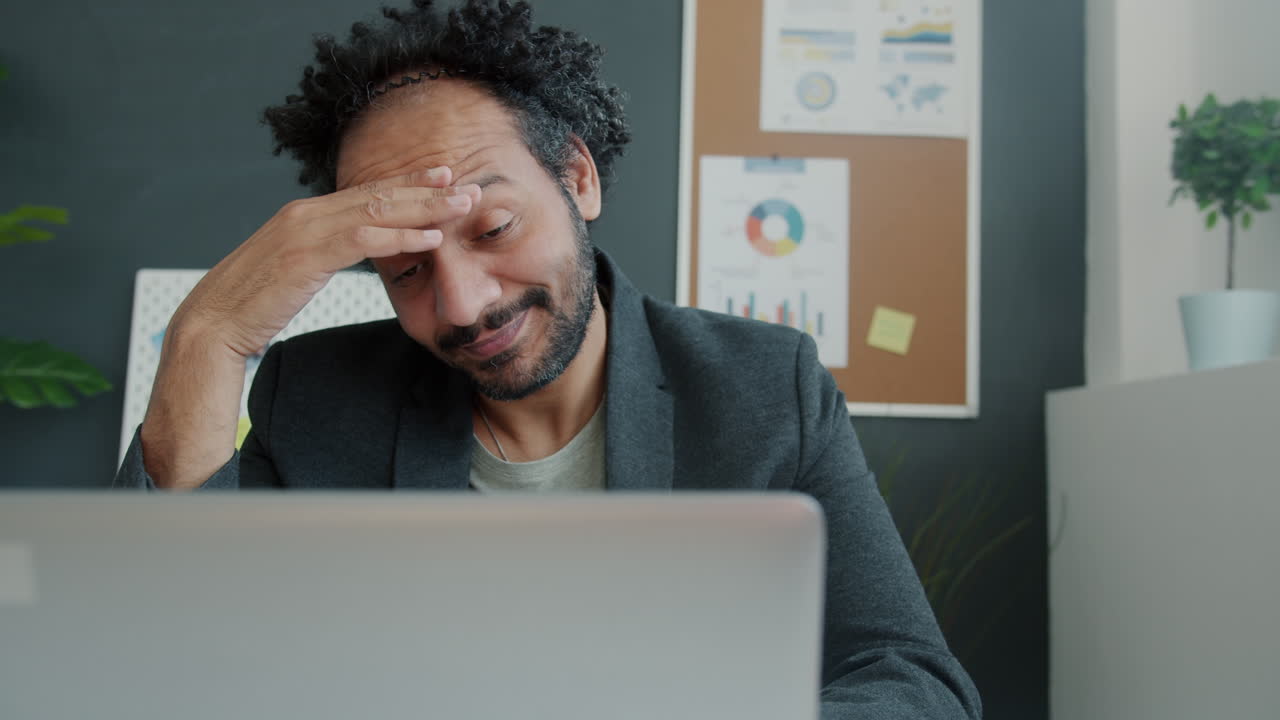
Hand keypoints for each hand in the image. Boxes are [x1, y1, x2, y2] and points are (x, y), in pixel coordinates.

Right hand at [171, 165, 478, 356]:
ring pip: (376, 210)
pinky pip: (362, 239)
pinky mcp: (305, 255)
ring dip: (423, 207)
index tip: (442, 176)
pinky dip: (400, 237)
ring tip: (460, 205)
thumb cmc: (253, 304)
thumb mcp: (293, 271)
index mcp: (304, 215)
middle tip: (466, 184)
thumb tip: (349, 251)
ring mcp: (304, 231)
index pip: (365, 192)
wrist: (213, 325)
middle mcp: (306, 214)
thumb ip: (322, 253)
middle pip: (377, 194)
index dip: (406, 182)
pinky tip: (429, 238)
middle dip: (426, 188)